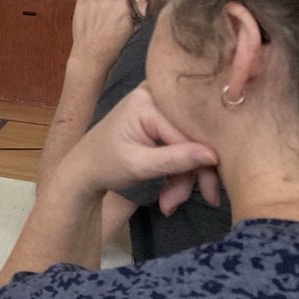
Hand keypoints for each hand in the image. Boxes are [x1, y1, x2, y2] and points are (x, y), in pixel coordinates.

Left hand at [55, 87, 219, 215]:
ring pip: (190, 144)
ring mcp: (159, 107)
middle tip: (185, 202)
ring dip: (184, 178)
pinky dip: (179, 171)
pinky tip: (170, 192)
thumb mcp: (138, 165)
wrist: (84, 169)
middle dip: (192, 174)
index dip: (203, 164)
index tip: (211, 194)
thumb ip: (175, 160)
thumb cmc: (105, 164)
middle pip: (192, 137)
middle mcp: (156, 95)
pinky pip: (182, 145)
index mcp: (147, 100)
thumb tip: (214, 156)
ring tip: (169, 203)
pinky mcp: (162, 121)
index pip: (187, 132)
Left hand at [69, 0, 135, 70]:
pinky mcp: (81, 5)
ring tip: (106, 0)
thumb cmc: (111, 48)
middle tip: (119, 2)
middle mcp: (108, 0)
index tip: (129, 5)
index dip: (131, 0)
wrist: (91, 56)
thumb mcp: (134, 30)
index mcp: (123, 6)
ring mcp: (93, 1)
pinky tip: (94, 4)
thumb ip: (140, 11)